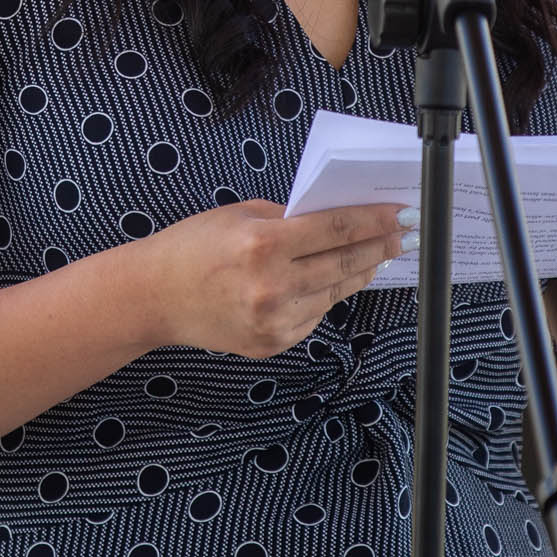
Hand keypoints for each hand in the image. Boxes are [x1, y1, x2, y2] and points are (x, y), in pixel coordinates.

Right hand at [140, 200, 408, 358]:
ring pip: (334, 293)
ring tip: (375, 257)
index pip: (335, 229)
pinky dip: (326, 296)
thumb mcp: (239, 214)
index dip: (373, 221)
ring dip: (358, 273)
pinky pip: (313, 316)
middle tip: (401, 236)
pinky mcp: (272, 342)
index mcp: (263, 244)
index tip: (399, 213)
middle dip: (378, 247)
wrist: (154, 297)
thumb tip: (337, 216)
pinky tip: (333, 281)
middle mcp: (272, 286)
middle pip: (344, 263)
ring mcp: (273, 320)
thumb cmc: (193, 247)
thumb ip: (289, 216)